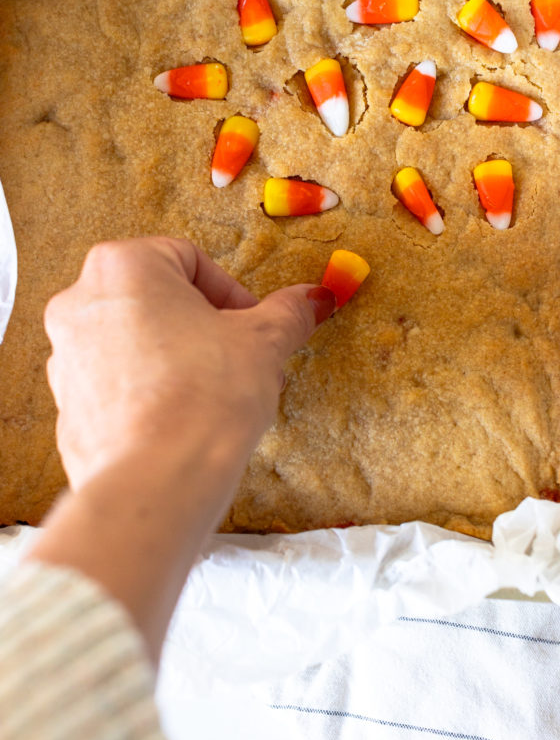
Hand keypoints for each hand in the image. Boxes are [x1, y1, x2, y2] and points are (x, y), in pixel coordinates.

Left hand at [44, 236, 334, 495]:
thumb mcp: (264, 343)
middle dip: (203, 327)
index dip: (231, 292)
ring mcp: (66, 356)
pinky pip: (117, 385)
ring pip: (134, 341)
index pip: (189, 259)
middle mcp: (82, 302)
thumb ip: (288, 312)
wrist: (158, 480)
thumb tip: (314, 299)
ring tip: (215, 394)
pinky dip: (149, 393)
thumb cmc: (205, 397)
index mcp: (123, 266)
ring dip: (176, 358)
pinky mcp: (67, 406)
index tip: (253, 326)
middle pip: (157, 299)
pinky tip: (183, 421)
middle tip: (239, 358)